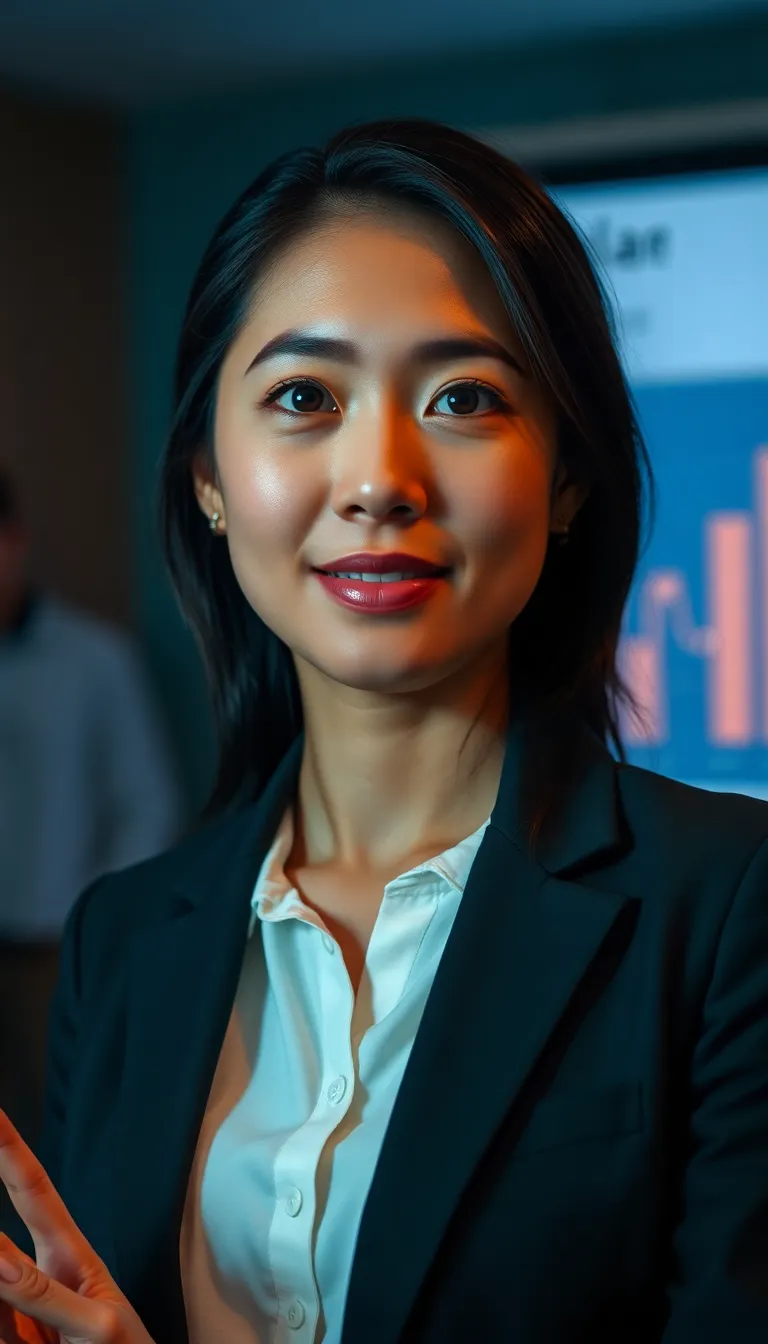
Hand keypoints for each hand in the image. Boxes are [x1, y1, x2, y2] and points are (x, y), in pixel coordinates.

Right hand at [0, 1108, 154, 1343]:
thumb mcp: (97, 1325)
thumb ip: (45, 1295)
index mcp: (67, 1255)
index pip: (34, 1191)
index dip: (11, 1151)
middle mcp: (34, 1276)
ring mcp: (15, 1310)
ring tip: (36, 1321)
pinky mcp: (7, 1338)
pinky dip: (0, 1327)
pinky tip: (21, 1332)